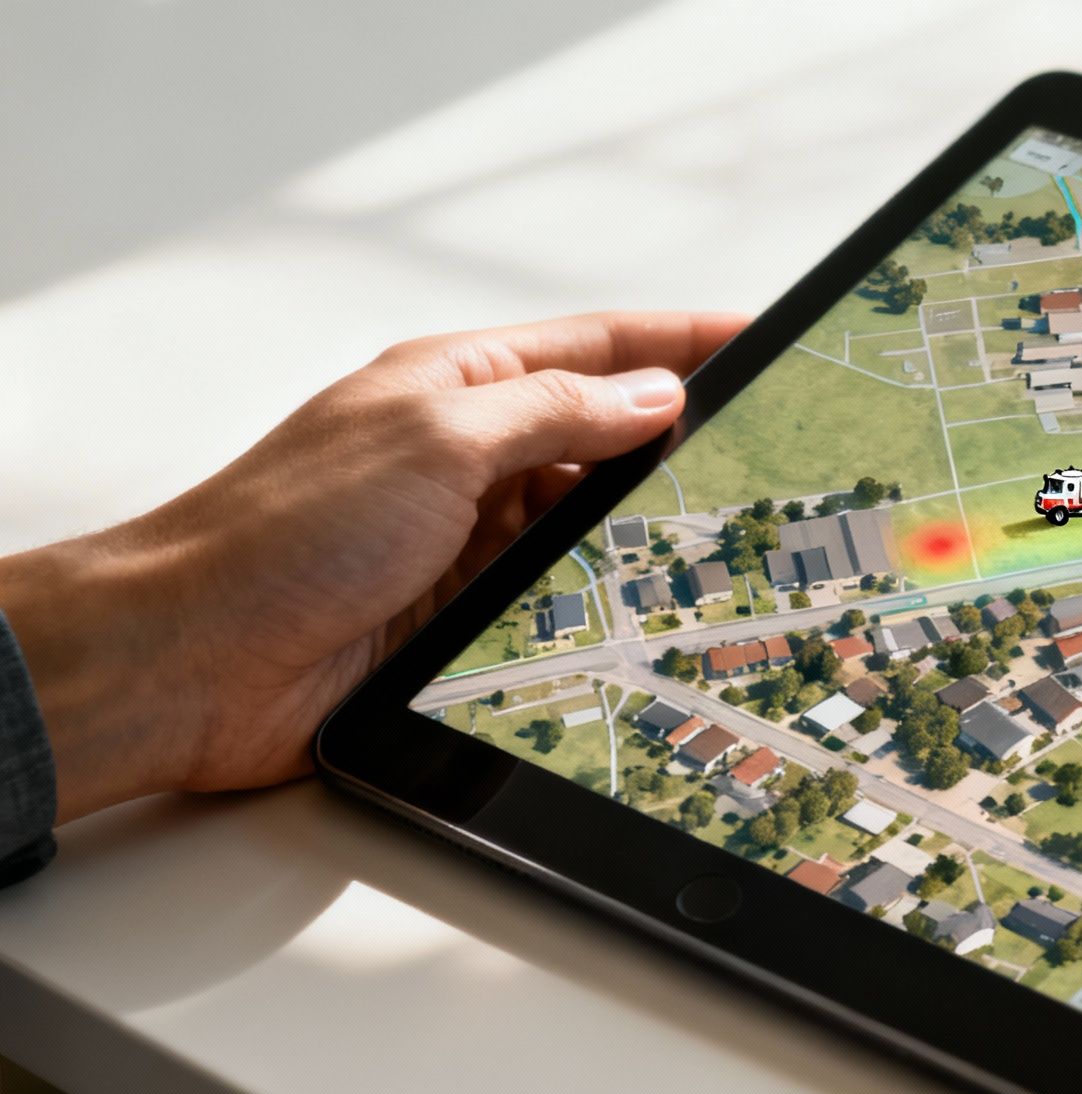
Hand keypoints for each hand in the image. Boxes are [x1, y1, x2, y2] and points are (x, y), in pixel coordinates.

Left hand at [0, 311, 745, 822]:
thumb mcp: (436, 438)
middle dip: (686, 442)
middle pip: (608, 436)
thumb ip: (555, 413)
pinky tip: (660, 603)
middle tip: (773, 450)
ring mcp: (473, 538)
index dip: (684, 339)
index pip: (599, 348)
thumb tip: (655, 395)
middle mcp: (472, 455)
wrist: (198, 659)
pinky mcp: (471, 614)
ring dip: (650, 529)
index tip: (761, 337)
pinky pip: (566, 596)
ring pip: (594, 523)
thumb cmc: (284, 532)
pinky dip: (613, 597)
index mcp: (461, 384)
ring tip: (734, 533)